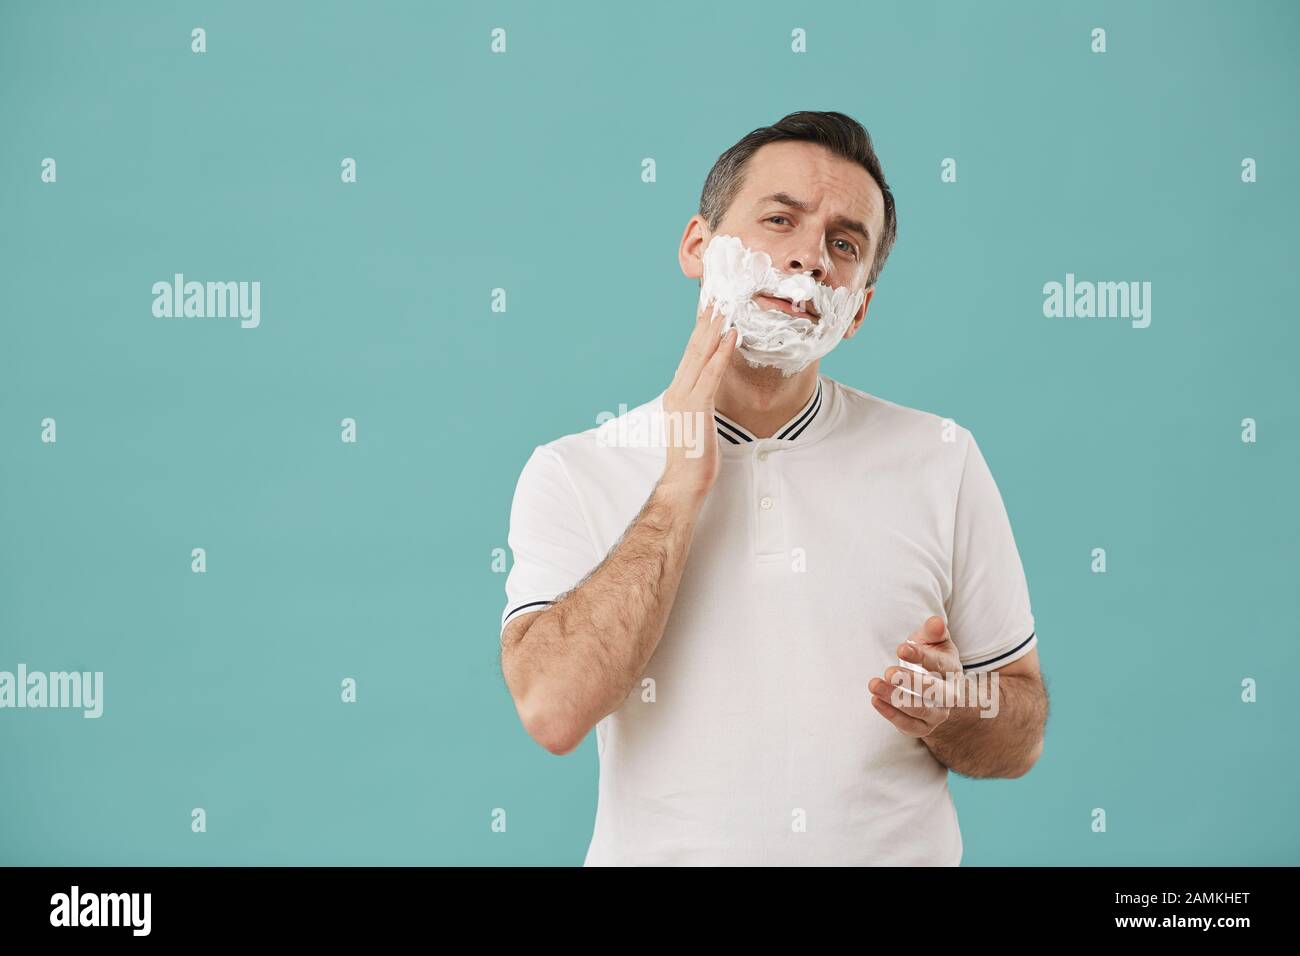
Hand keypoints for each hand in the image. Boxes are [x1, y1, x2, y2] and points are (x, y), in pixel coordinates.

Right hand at [658, 302, 736, 503]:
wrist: (683, 481)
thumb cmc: (694, 457)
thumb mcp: (697, 423)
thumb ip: (701, 403)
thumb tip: (712, 391)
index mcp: (676, 392)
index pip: (690, 355)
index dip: (701, 330)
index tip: (710, 309)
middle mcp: (677, 390)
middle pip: (693, 348)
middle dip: (706, 320)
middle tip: (717, 295)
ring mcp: (684, 397)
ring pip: (701, 354)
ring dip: (715, 328)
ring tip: (725, 306)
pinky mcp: (697, 407)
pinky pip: (712, 374)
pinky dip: (722, 353)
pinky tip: (732, 336)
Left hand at [868, 615, 962, 737]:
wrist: (930, 685)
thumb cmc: (929, 655)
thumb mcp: (932, 640)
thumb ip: (933, 631)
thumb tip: (936, 621)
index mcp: (952, 670)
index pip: (940, 664)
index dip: (921, 656)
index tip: (901, 648)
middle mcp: (950, 695)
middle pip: (936, 692)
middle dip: (912, 682)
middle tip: (889, 671)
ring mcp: (937, 714)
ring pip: (921, 710)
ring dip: (896, 698)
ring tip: (874, 684)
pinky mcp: (922, 728)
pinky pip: (909, 726)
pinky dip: (891, 715)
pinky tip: (875, 699)